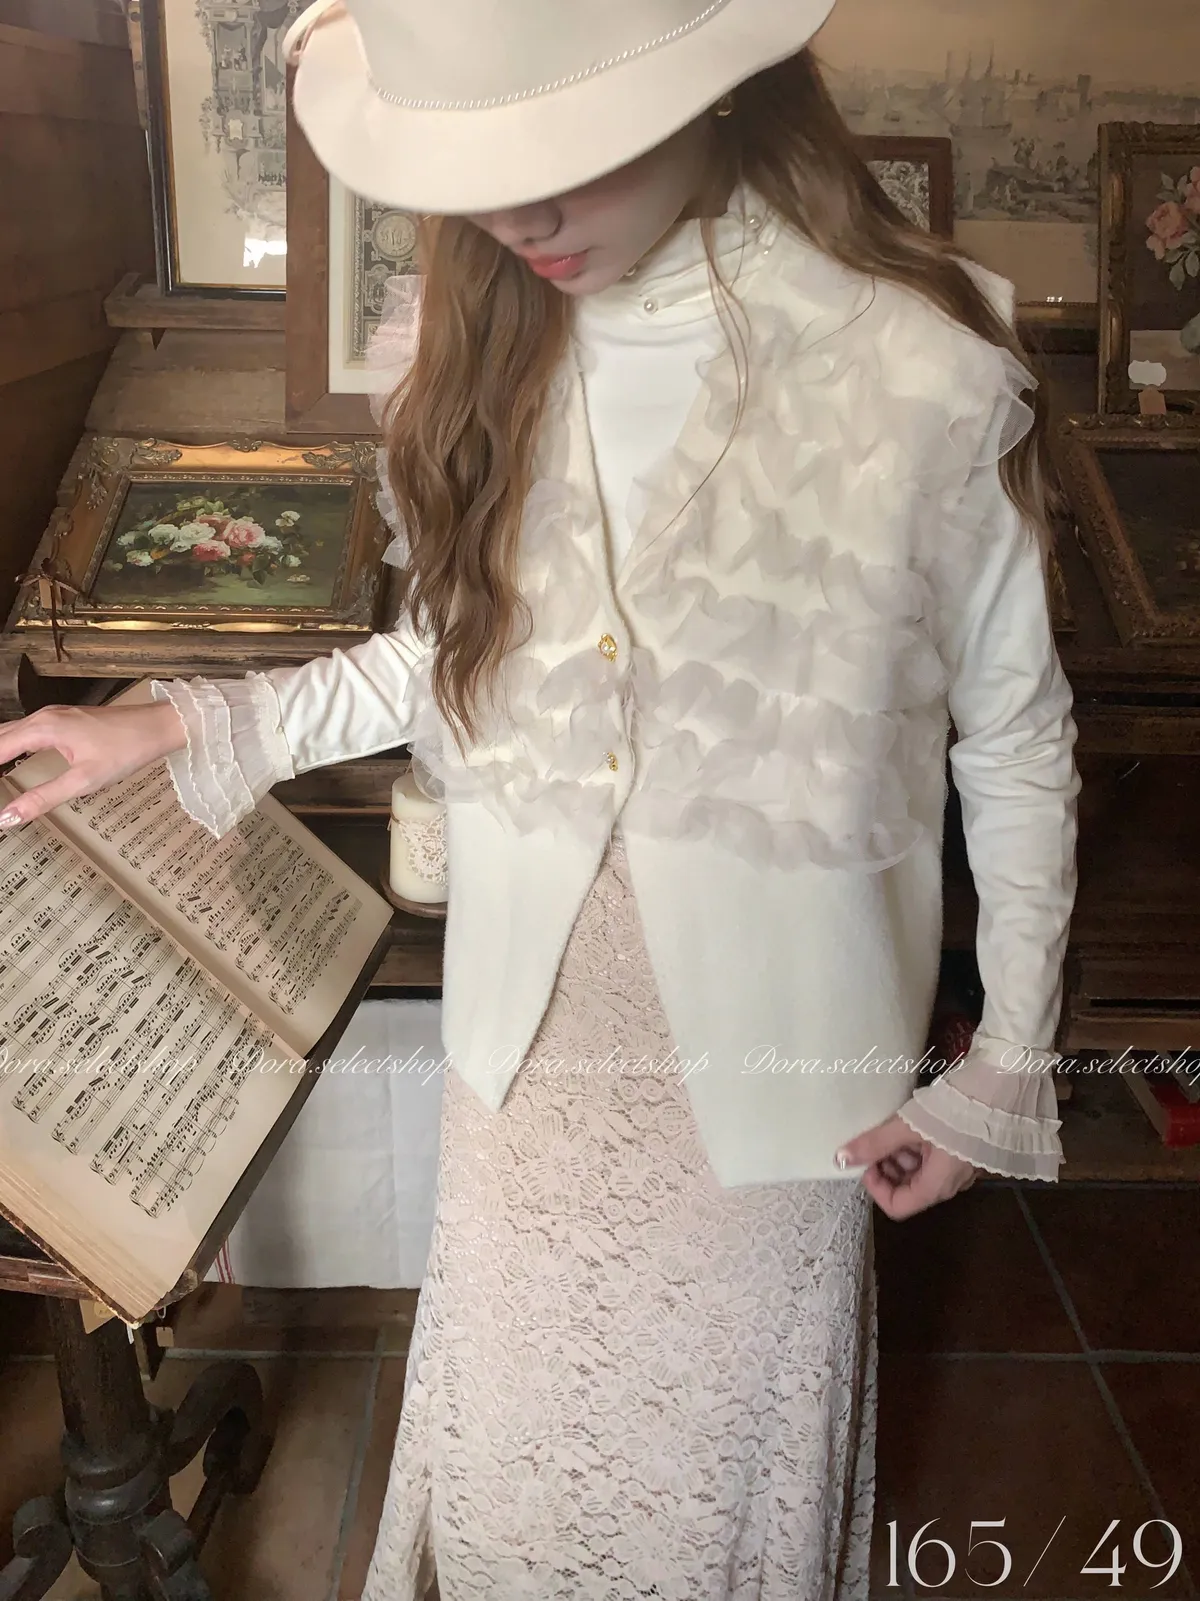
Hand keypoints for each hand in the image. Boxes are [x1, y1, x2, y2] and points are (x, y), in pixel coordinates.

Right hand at [0, 701, 186, 827]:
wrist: (157, 727)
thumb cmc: (126, 750)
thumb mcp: (84, 781)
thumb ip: (43, 798)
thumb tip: (8, 817)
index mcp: (42, 728)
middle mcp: (43, 717)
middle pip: (0, 736)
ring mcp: (54, 716)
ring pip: (11, 730)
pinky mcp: (64, 719)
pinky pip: (25, 729)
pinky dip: (10, 743)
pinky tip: (10, 757)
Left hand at [835, 1114, 977, 1219]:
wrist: (1003, 1084)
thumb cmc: (955, 1110)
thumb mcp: (909, 1126)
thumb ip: (875, 1143)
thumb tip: (841, 1159)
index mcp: (938, 1185)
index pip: (898, 1206)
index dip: (875, 1187)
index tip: (867, 1159)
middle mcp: (950, 1182)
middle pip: (907, 1188)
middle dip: (886, 1167)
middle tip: (876, 1140)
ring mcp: (959, 1166)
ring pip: (919, 1171)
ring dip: (900, 1154)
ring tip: (893, 1126)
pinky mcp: (964, 1148)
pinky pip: (933, 1156)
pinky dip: (916, 1145)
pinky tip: (911, 1122)